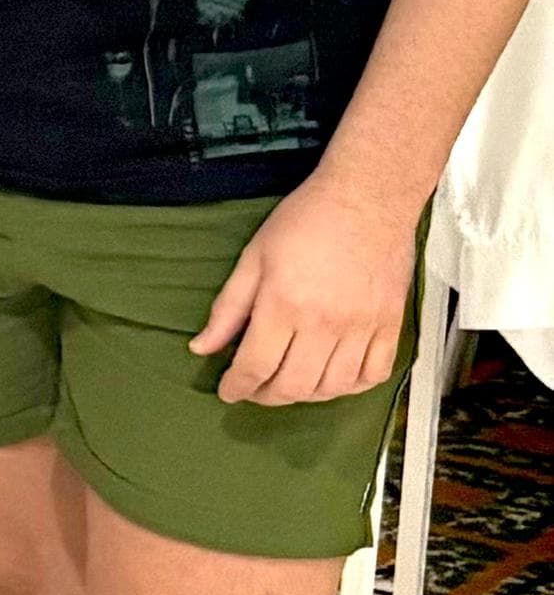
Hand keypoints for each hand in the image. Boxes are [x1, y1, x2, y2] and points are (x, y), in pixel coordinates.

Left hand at [194, 173, 417, 406]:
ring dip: (306, 395)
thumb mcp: (253, 258)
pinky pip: (374, 374)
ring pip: (334, 387)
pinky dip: (351, 386)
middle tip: (254, 389)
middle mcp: (326, 324)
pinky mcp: (391, 324)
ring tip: (288, 383)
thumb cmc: (305, 221)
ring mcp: (363, 327)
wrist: (367, 198)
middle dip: (266, 396)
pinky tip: (332, 377)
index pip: (256, 366)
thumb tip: (202, 348)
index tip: (228, 391)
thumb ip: (227, 309)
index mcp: (285, 305)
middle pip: (294, 386)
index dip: (237, 387)